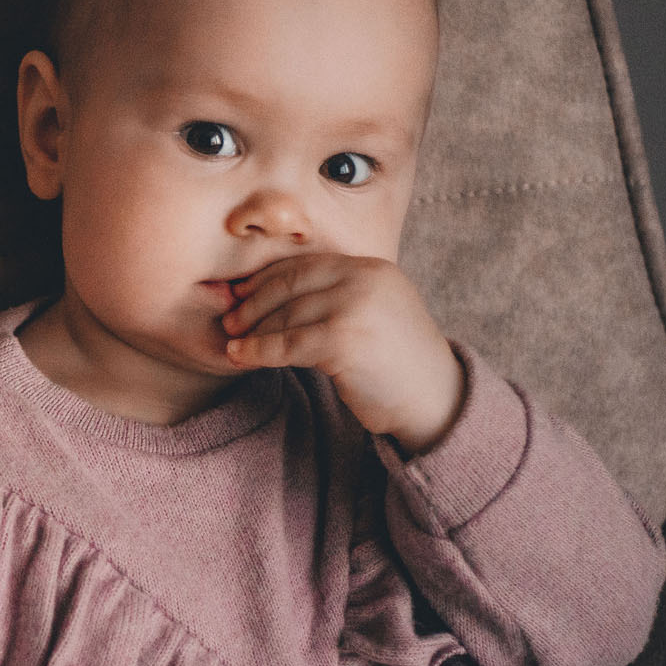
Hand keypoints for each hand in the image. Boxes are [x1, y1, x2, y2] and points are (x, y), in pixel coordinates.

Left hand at [220, 253, 464, 453]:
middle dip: (254, 302)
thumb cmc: (396, 363)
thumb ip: (336, 298)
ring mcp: (356, 307)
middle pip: (291, 284)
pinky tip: (241, 356)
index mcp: (372, 268)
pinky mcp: (344, 341)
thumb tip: (271, 296)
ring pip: (286, 315)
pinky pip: (287, 344)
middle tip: (230, 319)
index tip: (240, 293)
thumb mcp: (372, 313)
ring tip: (233, 341)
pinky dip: (258, 350)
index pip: (306, 265)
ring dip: (253, 330)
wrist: (435, 400)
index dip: (267, 278)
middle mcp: (365, 280)